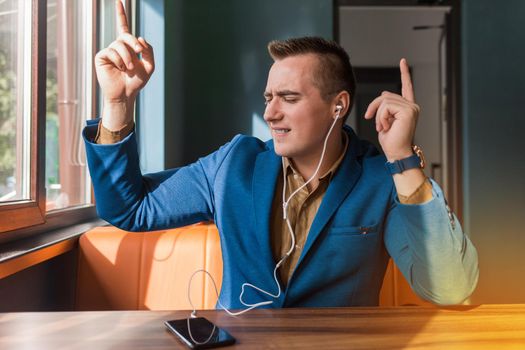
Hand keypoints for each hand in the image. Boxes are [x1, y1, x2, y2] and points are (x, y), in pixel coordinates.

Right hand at [94, 0, 154, 128]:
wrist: (126, 93)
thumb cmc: (136, 81)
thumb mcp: (149, 66)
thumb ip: (149, 51)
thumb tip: (140, 37)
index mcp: (128, 46)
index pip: (124, 27)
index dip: (121, 14)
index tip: (119, 1)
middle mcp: (117, 46)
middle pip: (126, 35)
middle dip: (134, 43)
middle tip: (138, 52)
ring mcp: (109, 51)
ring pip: (119, 45)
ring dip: (128, 57)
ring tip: (128, 68)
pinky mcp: (101, 57)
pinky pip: (111, 52)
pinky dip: (119, 60)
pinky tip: (119, 69)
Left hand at [364, 58, 419, 161]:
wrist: (396, 153)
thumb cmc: (391, 140)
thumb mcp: (385, 120)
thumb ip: (386, 107)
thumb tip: (384, 93)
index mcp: (408, 107)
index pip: (407, 87)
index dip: (404, 73)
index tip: (403, 61)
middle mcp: (412, 105)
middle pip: (385, 95)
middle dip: (374, 107)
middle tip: (374, 121)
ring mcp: (411, 107)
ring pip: (384, 101)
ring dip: (378, 115)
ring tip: (382, 127)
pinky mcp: (408, 111)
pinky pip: (386, 107)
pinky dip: (381, 117)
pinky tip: (385, 127)